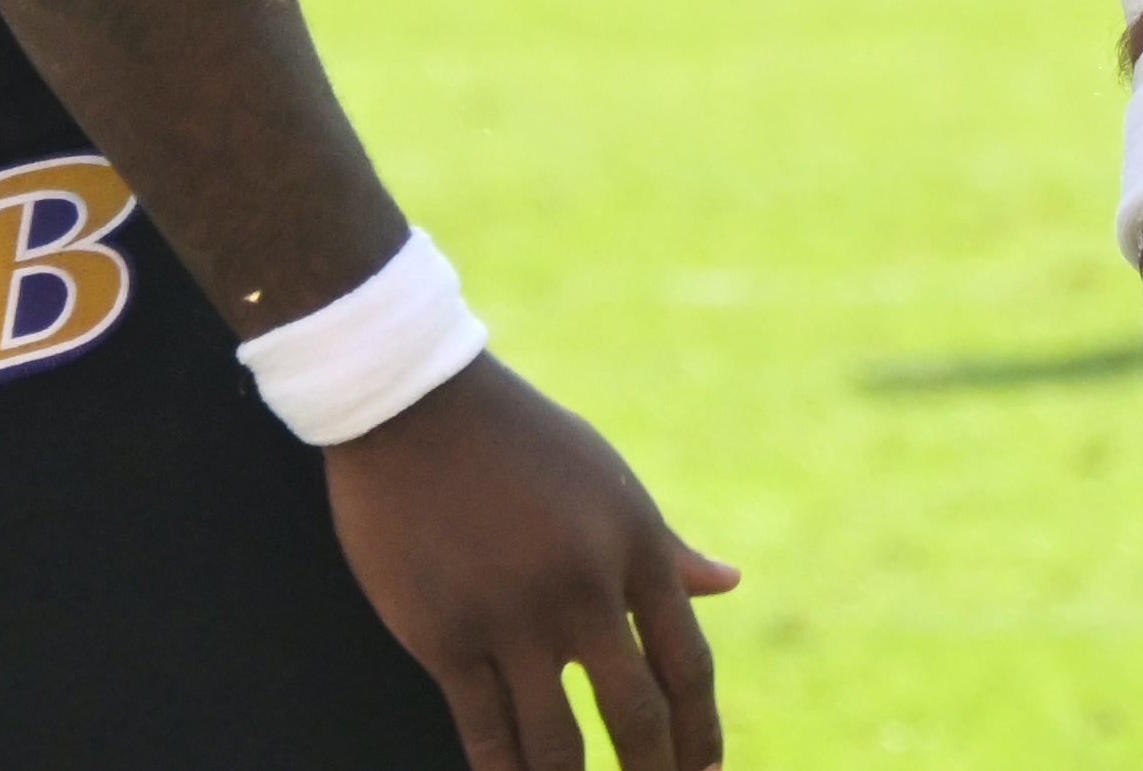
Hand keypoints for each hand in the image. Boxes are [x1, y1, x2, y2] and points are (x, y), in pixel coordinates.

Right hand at [324, 354, 737, 770]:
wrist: (414, 405)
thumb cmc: (519, 442)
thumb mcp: (607, 482)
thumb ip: (664, 547)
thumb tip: (728, 584)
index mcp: (634, 547)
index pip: (687, 665)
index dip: (702, 733)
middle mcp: (584, 589)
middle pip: (638, 716)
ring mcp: (513, 617)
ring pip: (558, 745)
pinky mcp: (446, 637)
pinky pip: (486, 733)